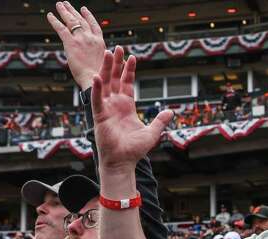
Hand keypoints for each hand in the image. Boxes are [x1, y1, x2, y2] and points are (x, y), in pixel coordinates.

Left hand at [47, 2, 105, 89]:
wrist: (95, 80)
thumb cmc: (100, 77)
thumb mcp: (106, 63)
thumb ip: (100, 55)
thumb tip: (103, 56)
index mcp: (100, 42)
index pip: (93, 25)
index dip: (88, 16)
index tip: (83, 9)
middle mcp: (90, 38)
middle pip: (80, 20)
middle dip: (73, 10)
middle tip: (67, 4)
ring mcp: (80, 39)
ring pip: (71, 21)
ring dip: (64, 11)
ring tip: (59, 5)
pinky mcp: (70, 44)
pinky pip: (61, 29)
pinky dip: (54, 21)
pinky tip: (49, 16)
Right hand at [91, 47, 172, 172]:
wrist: (123, 162)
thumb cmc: (135, 150)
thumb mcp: (152, 133)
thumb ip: (160, 120)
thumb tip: (170, 111)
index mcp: (127, 107)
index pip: (127, 84)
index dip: (129, 70)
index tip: (132, 56)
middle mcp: (115, 105)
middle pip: (115, 79)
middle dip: (116, 63)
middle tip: (117, 47)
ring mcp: (106, 109)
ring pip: (105, 84)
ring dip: (106, 69)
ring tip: (108, 54)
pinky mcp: (99, 116)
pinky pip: (97, 100)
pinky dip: (97, 88)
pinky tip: (97, 76)